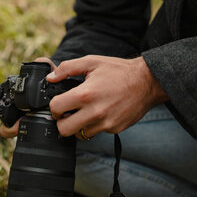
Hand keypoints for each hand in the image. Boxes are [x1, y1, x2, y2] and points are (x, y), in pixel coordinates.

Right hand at [0, 57, 55, 137]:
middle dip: (5, 123)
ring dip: (14, 129)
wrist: (62, 88)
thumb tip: (37, 63)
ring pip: (12, 129)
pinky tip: (33, 129)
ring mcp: (24, 117)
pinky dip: (27, 133)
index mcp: (16, 92)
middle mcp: (17, 106)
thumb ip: (42, 63)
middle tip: (11, 124)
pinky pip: (26, 133)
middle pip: (4, 118)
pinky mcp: (34, 125)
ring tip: (23, 125)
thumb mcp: (48, 68)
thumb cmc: (51, 77)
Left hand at [47, 55, 167, 139]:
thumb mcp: (92, 62)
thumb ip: (68, 68)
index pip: (56, 108)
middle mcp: (94, 112)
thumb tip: (51, 78)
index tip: (59, 102)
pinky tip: (101, 112)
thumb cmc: (118, 70)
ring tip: (85, 112)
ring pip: (79, 135)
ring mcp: (105, 123)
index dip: (54, 105)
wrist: (146, 82)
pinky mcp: (114, 129)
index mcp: (86, 94)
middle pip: (64, 129)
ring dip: (78, 125)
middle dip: (62, 121)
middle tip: (68, 112)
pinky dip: (94, 125)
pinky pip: (96, 132)